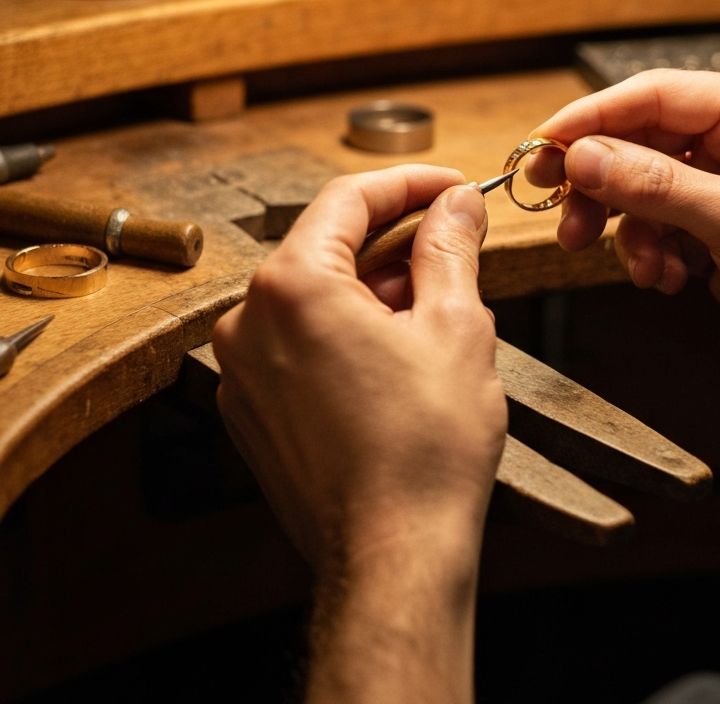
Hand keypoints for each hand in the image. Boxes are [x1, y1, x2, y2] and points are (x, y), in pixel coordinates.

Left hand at [213, 165, 505, 573]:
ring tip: (439, 303)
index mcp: (292, 286)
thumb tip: (455, 204)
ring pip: (316, 296)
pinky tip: (400, 348)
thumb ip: (449, 248)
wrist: (393, 555)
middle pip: (329, 246)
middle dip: (397, 238)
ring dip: (376, 286)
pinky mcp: (254, 409)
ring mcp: (244, 370)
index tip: (452, 187)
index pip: (349, 200)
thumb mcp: (455, 325)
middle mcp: (249, 321)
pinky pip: (301, 342)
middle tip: (456, 240)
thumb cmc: (425, 447)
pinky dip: (348, 329)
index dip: (410, 184)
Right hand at [533, 70, 719, 470]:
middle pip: (638, 140)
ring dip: (625, 228)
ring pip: (639, 187)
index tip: (542, 145)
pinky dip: (648, 252)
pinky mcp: (712, 225)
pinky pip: (654, 225)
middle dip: (600, 182)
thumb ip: (657, 186)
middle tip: (559, 209)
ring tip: (637, 264)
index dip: (592, 118)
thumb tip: (583, 155)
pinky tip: (668, 278)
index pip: (654, 95)